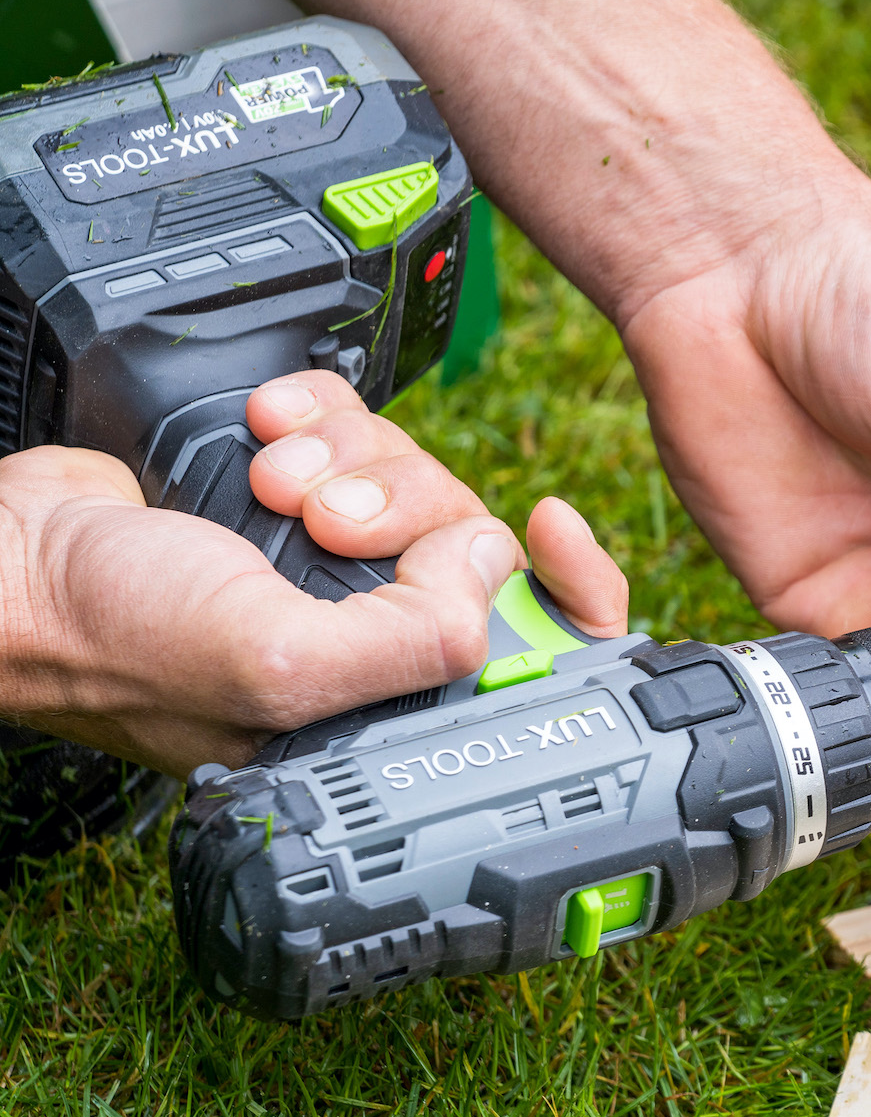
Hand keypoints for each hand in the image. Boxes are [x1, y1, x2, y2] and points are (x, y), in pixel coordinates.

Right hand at [0, 373, 625, 773]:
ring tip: (272, 480)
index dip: (567, 590)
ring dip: (349, 457)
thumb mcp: (277, 667)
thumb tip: (495, 562)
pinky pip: (356, 428)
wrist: (8, 559)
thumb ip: (411, 637)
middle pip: (471, 541)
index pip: (532, 656)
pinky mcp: (293, 489)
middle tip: (325, 518)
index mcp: (384, 701)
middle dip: (407, 505)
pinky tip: (268, 427)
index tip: (552, 528)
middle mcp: (367, 634)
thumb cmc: (112, 641)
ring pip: (413, 475)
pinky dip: (318, 414)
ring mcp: (329, 560)